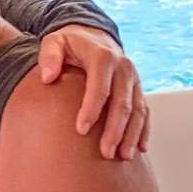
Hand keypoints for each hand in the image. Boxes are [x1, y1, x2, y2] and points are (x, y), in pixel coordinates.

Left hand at [38, 26, 148, 159]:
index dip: (91, 109)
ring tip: (123, 156)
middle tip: (105, 152)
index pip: (99, 86)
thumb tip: (48, 77)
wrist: (92, 35)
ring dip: (131, 134)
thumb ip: (49, 57)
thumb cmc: (70, 42)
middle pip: (122, 103)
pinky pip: (145, 111)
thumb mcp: (54, 41)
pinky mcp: (137, 88)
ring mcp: (133, 79)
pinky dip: (143, 130)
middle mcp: (123, 67)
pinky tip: (140, 148)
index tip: (81, 130)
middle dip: (115, 130)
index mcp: (103, 57)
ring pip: (138, 110)